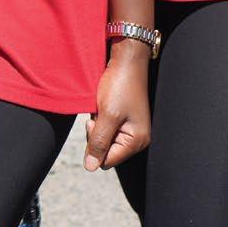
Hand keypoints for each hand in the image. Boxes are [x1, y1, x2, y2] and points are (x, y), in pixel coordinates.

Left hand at [84, 47, 149, 170]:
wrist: (126, 59)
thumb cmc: (120, 85)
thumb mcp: (107, 115)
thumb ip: (99, 142)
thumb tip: (90, 167)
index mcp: (137, 140)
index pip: (106, 161)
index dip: (95, 145)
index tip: (96, 123)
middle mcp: (136, 138)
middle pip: (105, 152)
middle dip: (96, 135)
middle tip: (99, 114)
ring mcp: (130, 128)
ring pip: (103, 140)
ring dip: (97, 125)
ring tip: (102, 107)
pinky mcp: (123, 119)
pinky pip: (106, 128)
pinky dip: (100, 119)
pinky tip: (103, 106)